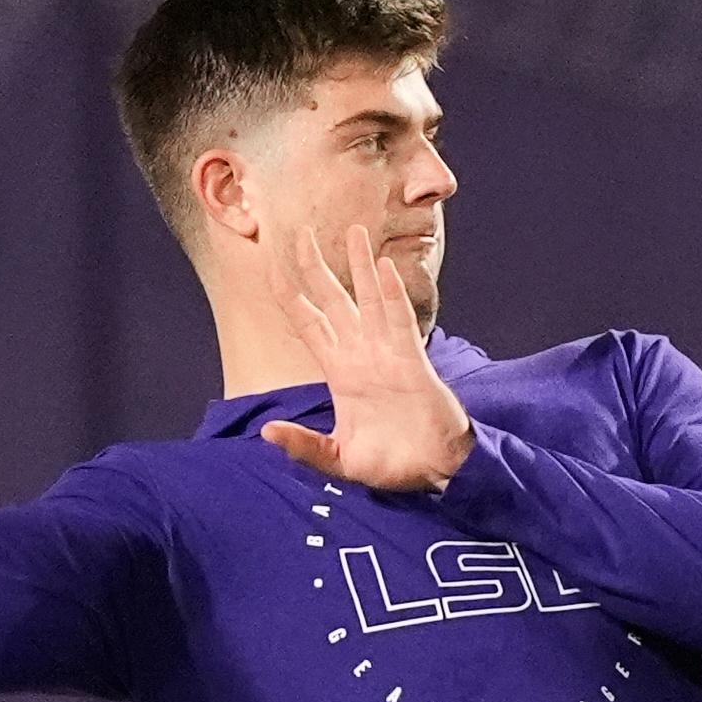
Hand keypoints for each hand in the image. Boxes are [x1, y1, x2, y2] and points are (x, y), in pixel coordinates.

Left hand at [256, 226, 475, 492]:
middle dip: (315, 267)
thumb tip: (266, 433)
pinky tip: (385, 269)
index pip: (308, 324)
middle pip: (332, 300)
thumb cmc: (391, 465)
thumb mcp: (338, 460)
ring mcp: (387, 353)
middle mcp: (360, 355)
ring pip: (369, 299)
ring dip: (361, 266)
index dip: (289, 296)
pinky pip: (400, 320)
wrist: (434, 471)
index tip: (270, 266)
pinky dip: (392, 295)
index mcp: (339, 372)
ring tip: (354, 230)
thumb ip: (304, 447)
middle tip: (301, 232)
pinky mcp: (412, 360)